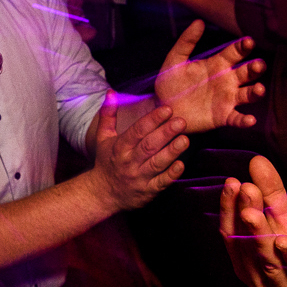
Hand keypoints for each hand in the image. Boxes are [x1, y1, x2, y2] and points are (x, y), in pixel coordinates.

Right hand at [91, 95, 187, 211]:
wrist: (102, 194)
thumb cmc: (106, 161)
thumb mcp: (103, 138)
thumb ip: (108, 114)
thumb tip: (111, 92)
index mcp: (120, 147)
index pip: (137, 131)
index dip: (152, 120)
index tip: (167, 109)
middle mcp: (129, 162)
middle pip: (149, 146)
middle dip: (166, 133)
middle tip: (181, 121)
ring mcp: (138, 178)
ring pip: (156, 163)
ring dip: (171, 152)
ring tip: (185, 140)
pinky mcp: (147, 191)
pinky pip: (160, 183)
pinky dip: (171, 175)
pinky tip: (181, 165)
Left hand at [154, 20, 264, 131]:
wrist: (162, 109)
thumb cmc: (169, 83)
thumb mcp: (174, 61)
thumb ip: (186, 42)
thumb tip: (199, 22)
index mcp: (217, 64)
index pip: (235, 52)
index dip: (243, 47)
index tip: (249, 41)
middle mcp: (227, 80)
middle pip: (247, 72)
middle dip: (255, 68)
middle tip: (258, 65)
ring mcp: (227, 99)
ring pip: (248, 94)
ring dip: (256, 92)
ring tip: (259, 89)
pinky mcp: (223, 116)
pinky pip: (236, 118)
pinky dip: (244, 120)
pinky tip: (250, 120)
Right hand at [220, 155, 286, 286]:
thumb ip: (272, 195)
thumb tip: (256, 161)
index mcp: (250, 267)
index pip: (233, 237)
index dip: (230, 210)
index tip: (232, 182)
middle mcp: (262, 285)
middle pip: (249, 249)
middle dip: (245, 218)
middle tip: (245, 188)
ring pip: (270, 264)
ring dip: (261, 237)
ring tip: (255, 212)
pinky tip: (285, 241)